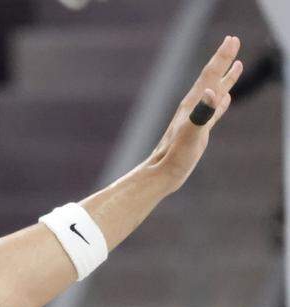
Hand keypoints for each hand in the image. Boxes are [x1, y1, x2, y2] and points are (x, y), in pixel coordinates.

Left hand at [148, 35, 243, 193]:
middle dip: (223, 59)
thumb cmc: (175, 157)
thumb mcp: (191, 134)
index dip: (222, 57)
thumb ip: (202, 114)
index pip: (210, 75)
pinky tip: (226, 98)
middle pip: (211, 78)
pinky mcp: (198, 131)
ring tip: (236, 64)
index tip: (232, 39)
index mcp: (192, 105)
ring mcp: (195, 119)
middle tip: (234, 40)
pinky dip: (221, 101)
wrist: (161, 174)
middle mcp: (193, 109)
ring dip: (225, 77)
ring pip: (214, 92)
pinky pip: (213, 110)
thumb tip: (214, 94)